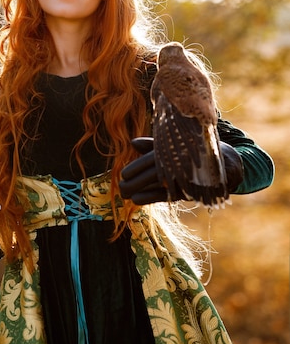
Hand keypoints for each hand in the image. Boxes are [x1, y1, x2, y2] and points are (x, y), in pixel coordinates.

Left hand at [119, 137, 243, 205]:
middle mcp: (178, 163)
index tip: (123, 174)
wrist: (224, 161)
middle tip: (120, 187)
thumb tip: (132, 143)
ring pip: (156, 184)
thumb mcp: (174, 144)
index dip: (137, 167)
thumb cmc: (191, 149)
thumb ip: (152, 145)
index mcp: (174, 149)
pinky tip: (136, 200)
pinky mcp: (187, 189)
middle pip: (151, 173)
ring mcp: (183, 177)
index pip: (152, 159)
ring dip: (139, 190)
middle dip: (134, 181)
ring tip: (124, 195)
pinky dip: (150, 197)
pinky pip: (165, 194)